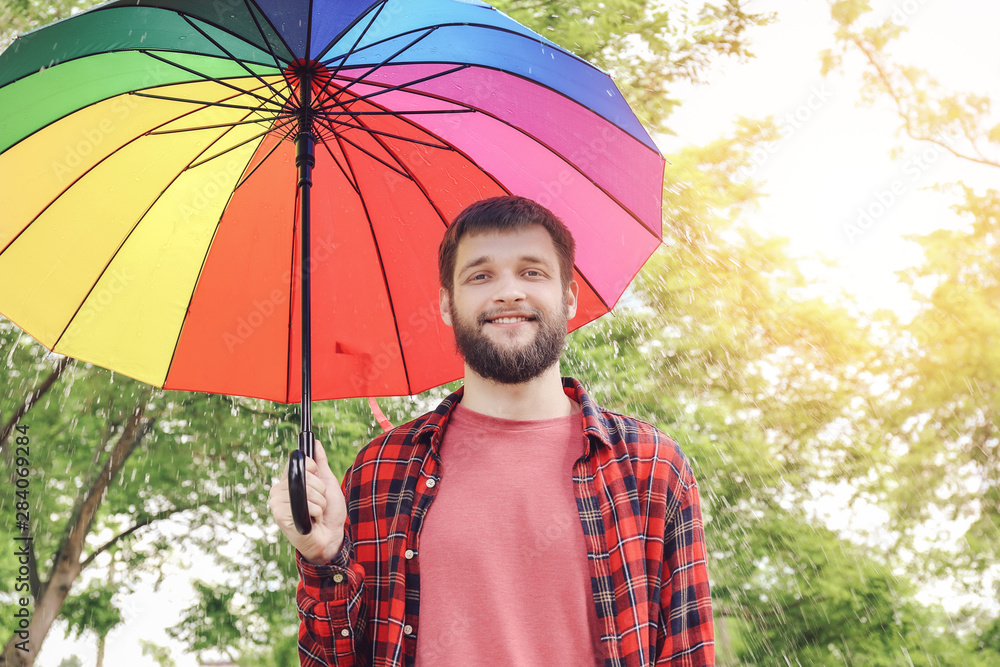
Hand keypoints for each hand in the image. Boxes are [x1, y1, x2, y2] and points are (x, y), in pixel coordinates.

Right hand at [269, 440, 347, 564]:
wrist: (331, 537)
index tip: (318, 483)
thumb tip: (315, 442)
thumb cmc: (329, 512)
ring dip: (319, 503)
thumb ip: (321, 462)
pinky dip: (316, 513)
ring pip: (307, 491)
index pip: (300, 461)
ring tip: (315, 514)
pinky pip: (306, 505)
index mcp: (289, 480)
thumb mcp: (327, 483)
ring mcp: (277, 502)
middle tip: (318, 503)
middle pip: (305, 475)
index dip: (314, 470)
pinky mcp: (279, 515)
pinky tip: (311, 521)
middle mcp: (279, 489)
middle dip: (320, 490)